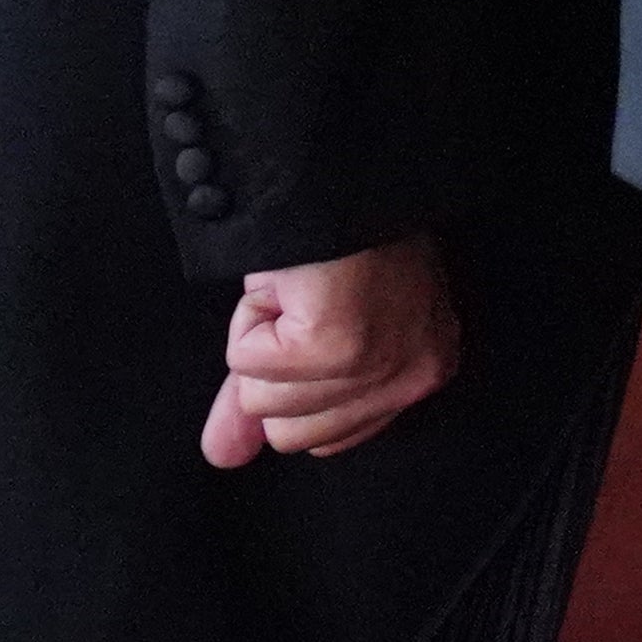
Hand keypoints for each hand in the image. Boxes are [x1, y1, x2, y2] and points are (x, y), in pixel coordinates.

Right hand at [203, 237, 458, 468]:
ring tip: (301, 295)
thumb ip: (265, 403)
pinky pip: (248, 367)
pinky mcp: (337, 347)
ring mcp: (378, 365)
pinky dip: (250, 323)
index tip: (315, 336)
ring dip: (261, 344)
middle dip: (276, 371)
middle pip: (291, 435)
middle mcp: (414, 378)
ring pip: (264, 404)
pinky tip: (290, 288)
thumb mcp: (307, 334)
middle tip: (308, 311)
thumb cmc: (338, 248)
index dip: (296, 388)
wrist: (342, 186)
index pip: (327, 439)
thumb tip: (223, 456)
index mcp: (419, 374)